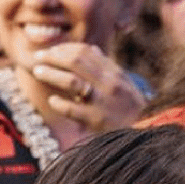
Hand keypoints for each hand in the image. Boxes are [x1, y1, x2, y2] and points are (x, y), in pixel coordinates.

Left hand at [31, 43, 146, 131]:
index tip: (51, 51)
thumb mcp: (125, 84)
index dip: (65, 49)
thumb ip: (108, 68)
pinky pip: (72, 109)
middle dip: (53, 57)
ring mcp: (102, 101)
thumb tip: (92, 49)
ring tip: (38, 72)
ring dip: (51, 74)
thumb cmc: (132, 110)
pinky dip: (59, 103)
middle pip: (75, 61)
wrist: (146, 135)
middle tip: (38, 58)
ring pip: (71, 81)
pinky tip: (53, 101)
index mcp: (114, 73)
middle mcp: (109, 84)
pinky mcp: (97, 121)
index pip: (85, 52)